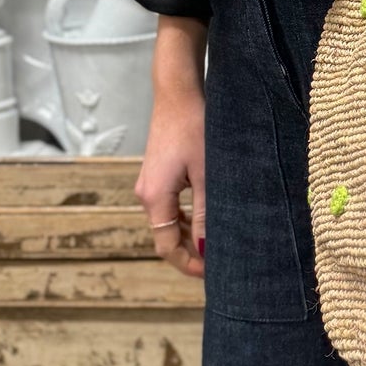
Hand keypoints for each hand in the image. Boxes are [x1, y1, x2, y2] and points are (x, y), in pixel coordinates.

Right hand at [137, 17, 208, 280]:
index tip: (211, 274)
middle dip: (189, 252)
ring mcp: (149, 184)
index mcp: (155, 197)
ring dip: (188, 235)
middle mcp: (146, 194)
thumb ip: (205, 214)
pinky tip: (206, 219)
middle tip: (219, 262)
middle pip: (165, 236)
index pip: (166, 246)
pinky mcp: (157, 174)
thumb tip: (206, 250)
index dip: (187, 264)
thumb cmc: (195, 128)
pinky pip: (169, 206)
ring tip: (216, 243)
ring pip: (167, 222)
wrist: (177, 92)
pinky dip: (184, 218)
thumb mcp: (207, 174)